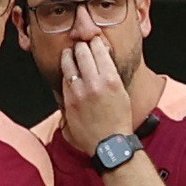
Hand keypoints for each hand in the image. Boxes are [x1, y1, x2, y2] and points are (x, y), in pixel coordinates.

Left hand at [60, 37, 134, 157]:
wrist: (109, 144)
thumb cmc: (119, 119)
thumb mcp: (121, 92)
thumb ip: (110, 74)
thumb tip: (101, 57)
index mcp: (110, 79)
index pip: (98, 49)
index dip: (94, 42)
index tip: (93, 41)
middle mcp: (94, 83)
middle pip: (81, 52)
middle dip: (80, 46)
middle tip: (80, 46)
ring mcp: (79, 93)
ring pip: (68, 64)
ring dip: (68, 56)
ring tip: (69, 54)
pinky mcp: (69, 102)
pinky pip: (64, 81)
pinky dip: (66, 74)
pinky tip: (69, 73)